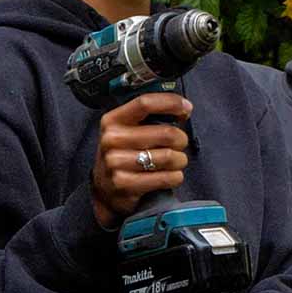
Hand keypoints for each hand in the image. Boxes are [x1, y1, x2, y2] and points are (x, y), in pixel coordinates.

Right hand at [90, 92, 191, 228]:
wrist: (105, 189)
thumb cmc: (125, 154)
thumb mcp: (127, 130)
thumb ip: (149, 117)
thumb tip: (184, 108)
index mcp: (112, 120)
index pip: (145, 103)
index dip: (171, 103)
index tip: (186, 108)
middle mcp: (111, 139)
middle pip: (166, 133)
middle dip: (181, 140)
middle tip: (178, 145)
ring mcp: (115, 162)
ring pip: (169, 157)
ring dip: (179, 160)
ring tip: (173, 163)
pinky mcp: (124, 183)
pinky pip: (167, 178)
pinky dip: (175, 177)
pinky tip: (169, 176)